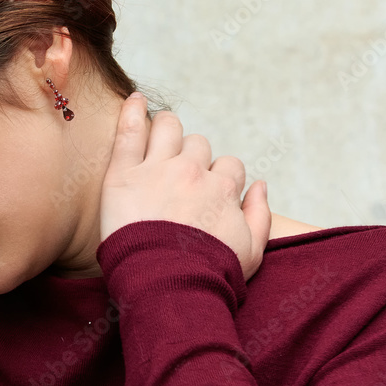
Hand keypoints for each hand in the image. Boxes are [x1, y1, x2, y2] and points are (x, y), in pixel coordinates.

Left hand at [99, 93, 270, 280]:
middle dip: (192, 156)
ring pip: (168, 127)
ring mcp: (158, 168)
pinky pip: (129, 130)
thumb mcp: (252, 252)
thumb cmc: (209, 275)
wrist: (167, 286)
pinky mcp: (124, 173)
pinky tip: (133, 99)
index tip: (205, 193)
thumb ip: (261, 215)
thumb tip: (260, 185)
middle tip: (177, 175)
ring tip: (158, 137)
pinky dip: (131, 110)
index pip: (228, 167)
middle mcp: (194, 171)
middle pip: (198, 145)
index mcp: (223, 189)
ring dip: (167, 129)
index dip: (218, 178)